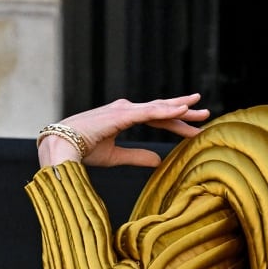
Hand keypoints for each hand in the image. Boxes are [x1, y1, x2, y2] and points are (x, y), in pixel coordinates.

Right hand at [37, 94, 209, 169]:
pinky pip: (149, 112)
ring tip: (200, 110)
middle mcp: (127, 109)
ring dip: (180, 109)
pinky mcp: (121, 114)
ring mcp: (124, 109)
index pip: (156, 119)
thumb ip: (137, 157)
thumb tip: (158, 160)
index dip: (175, 124)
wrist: (62, 145)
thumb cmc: (82, 149)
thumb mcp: (116, 156)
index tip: (193, 129)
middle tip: (205, 115)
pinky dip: (166, 111)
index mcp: (125, 116)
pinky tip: (181, 111)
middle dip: (184, 112)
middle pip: (162, 110)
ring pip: (159, 108)